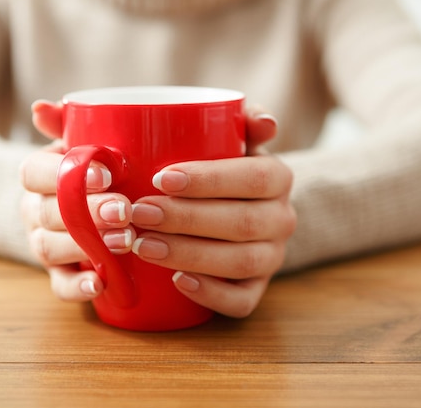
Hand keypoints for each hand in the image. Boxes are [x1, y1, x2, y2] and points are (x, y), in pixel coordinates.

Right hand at [20, 101, 135, 301]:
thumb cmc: (91, 169)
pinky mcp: (59, 274)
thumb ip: (69, 123)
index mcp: (38, 175)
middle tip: (126, 210)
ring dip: (86, 247)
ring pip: (51, 248)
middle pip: (48, 213)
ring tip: (125, 241)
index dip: (64, 174)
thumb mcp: (81, 142)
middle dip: (87, 213)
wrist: (83, 206)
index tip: (105, 175)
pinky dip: (77, 287)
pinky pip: (60, 285)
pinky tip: (100, 284)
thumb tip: (42, 108)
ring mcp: (44, 244)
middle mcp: (34, 210)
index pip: (34, 172)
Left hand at [130, 107, 296, 317]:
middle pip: (243, 223)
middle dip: (186, 219)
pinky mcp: (257, 288)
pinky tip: (178, 282)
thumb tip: (267, 123)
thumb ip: (240, 118)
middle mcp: (282, 219)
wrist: (233, 205)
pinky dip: (212, 295)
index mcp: (278, 178)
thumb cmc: (219, 166)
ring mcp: (272, 257)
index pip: (253, 178)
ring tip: (144, 246)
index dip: (209, 180)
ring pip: (241, 262)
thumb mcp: (230, 136)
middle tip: (138, 213)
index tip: (160, 178)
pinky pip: (244, 301)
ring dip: (190, 255)